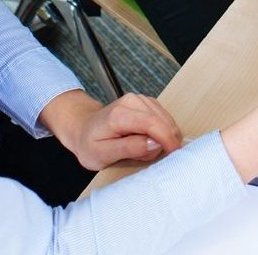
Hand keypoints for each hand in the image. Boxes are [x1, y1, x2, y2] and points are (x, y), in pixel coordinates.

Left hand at [39, 90, 181, 171]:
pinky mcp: (146, 102)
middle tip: (146, 157)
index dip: (167, 139)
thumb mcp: (103, 154)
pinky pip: (163, 118)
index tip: (174, 154)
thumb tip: (155, 144)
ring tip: (142, 149)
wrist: (83, 128)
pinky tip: (148, 141)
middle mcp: (132, 101)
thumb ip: (130, 148)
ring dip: (162, 137)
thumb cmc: (90, 144)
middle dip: (163, 142)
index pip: (152, 123)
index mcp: (119, 114)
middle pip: (162, 122)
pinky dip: (162, 132)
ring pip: (165, 120)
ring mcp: (140, 99)